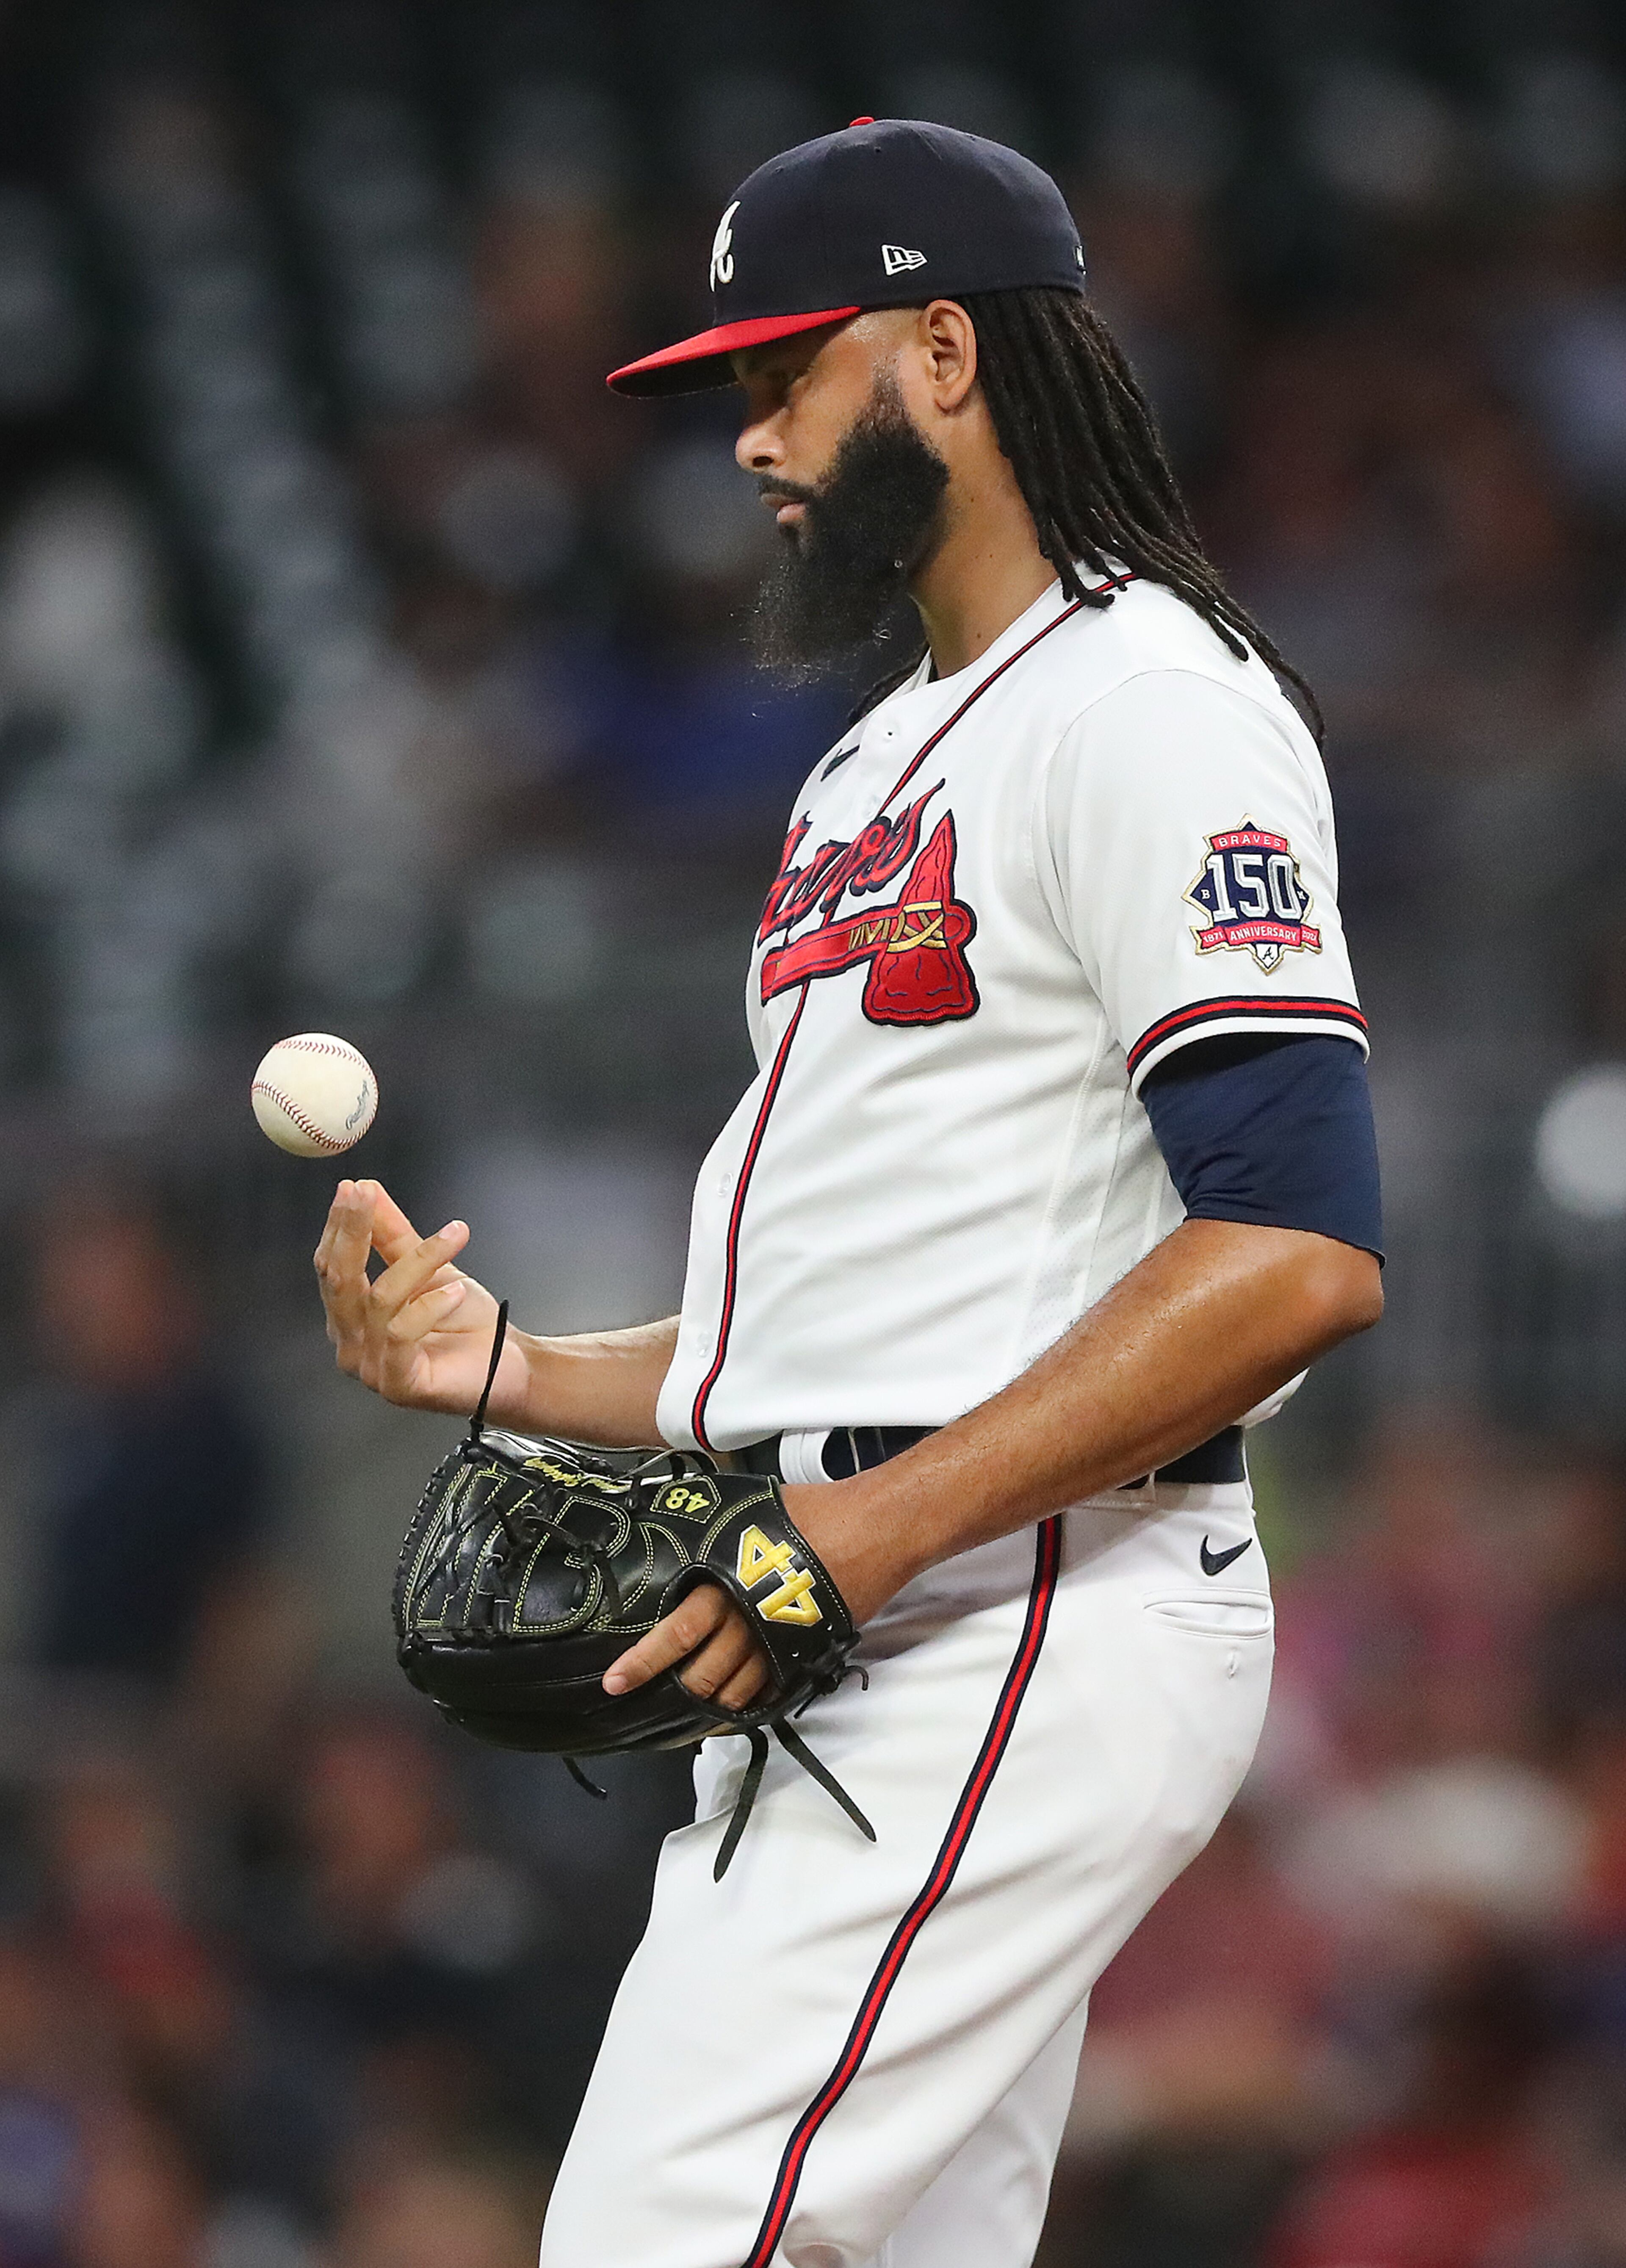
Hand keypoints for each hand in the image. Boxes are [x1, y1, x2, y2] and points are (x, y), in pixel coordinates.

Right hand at [314, 1179, 532, 1422]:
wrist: (507, 1365)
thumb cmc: (465, 1322)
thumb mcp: (429, 1269)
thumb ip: (392, 1234)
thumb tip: (365, 1189)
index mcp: (349, 1318)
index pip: (331, 1267)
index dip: (340, 1227)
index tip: (354, 1188)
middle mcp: (350, 1346)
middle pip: (341, 1281)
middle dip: (352, 1231)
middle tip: (364, 1194)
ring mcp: (371, 1369)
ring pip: (381, 1300)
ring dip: (419, 1261)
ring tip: (454, 1237)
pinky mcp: (398, 1385)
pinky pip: (402, 1333)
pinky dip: (431, 1305)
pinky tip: (456, 1292)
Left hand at [602, 1483, 875, 1711]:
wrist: (872, 1529)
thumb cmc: (812, 1514)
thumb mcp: (750, 1515)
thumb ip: (715, 1535)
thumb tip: (686, 1524)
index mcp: (724, 1585)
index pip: (674, 1634)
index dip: (642, 1663)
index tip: (616, 1682)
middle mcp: (745, 1621)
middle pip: (700, 1678)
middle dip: (681, 1689)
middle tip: (669, 1689)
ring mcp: (777, 1645)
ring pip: (733, 1694)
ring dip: (714, 1701)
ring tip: (703, 1699)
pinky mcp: (806, 1656)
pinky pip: (769, 1695)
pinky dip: (750, 1701)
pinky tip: (742, 1697)